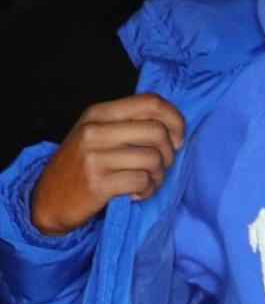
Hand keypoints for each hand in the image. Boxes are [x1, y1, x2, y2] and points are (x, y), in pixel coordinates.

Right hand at [31, 93, 184, 235]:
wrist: (47, 200)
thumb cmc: (81, 166)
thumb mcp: (98, 135)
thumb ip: (129, 124)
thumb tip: (173, 126)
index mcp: (100, 113)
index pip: (152, 102)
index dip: (175, 120)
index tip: (177, 140)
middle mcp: (95, 130)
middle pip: (157, 131)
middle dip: (170, 153)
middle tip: (161, 167)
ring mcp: (95, 156)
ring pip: (153, 159)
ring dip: (158, 177)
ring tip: (147, 183)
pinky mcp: (98, 182)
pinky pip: (142, 182)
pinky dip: (147, 191)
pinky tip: (135, 194)